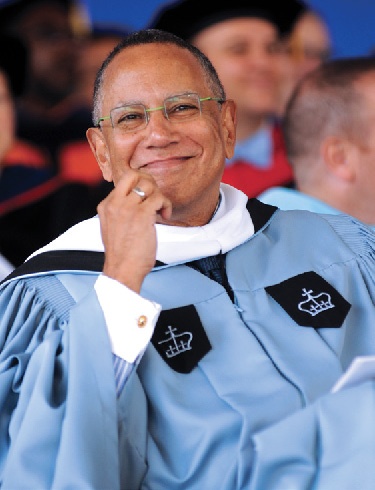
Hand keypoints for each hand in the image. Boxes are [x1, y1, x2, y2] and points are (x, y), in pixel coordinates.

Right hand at [97, 170, 171, 291]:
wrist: (122, 271)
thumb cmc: (122, 254)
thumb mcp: (113, 226)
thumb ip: (121, 211)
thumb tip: (140, 199)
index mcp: (106, 205)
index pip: (124, 180)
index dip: (140, 183)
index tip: (147, 196)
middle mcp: (114, 203)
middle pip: (134, 175)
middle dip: (150, 182)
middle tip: (156, 197)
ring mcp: (127, 208)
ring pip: (149, 185)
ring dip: (160, 196)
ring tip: (161, 210)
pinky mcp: (142, 215)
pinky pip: (159, 198)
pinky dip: (166, 205)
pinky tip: (165, 216)